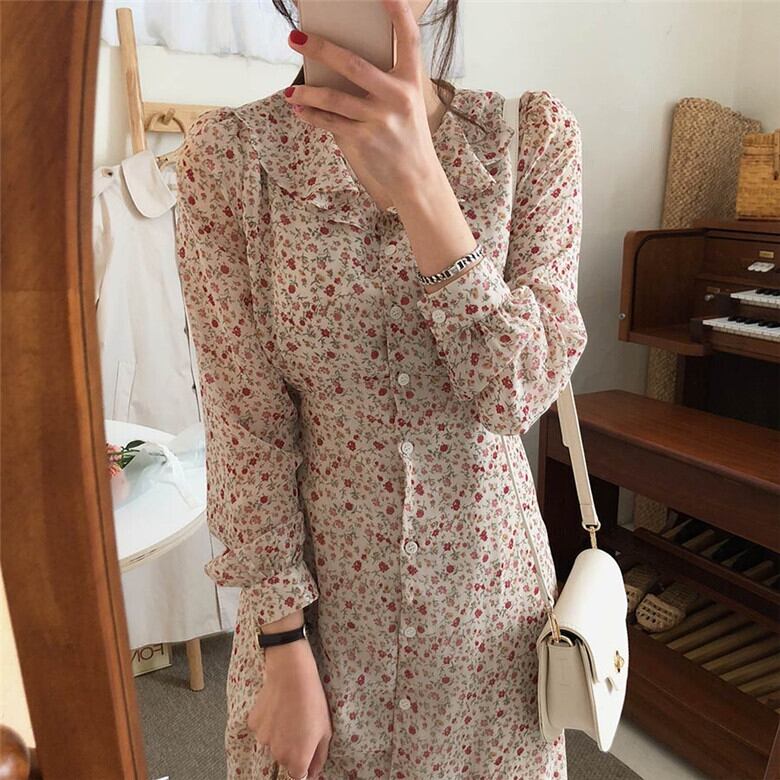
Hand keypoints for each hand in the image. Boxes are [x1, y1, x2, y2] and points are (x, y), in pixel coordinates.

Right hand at [247, 639, 331, 779]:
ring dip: (279, 734)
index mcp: (297, 759)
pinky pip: (262, 729)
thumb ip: (319, 757)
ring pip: (272, 743)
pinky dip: (268, 722)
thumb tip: (313, 774)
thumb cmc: (313, 701)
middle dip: (292, 747)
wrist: (292, 675)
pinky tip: (277, 707)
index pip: (298, 775)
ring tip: (289, 713)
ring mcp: (263, 740)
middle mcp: (277, 755)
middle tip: (300, 724)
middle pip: (284, 758)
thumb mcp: (325, 731)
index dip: (304, 763)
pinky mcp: (254, 724)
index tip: (307, 749)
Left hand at [284, 0, 441, 204]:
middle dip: (320, 49)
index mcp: (411, 82)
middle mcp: (397, 98)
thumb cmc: (406, 136)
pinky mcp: (364, 141)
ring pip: (334, 98)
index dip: (397, 12)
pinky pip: (330, 123)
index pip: (409, 39)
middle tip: (295, 38)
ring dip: (307, 92)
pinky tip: (299, 108)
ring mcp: (379, 120)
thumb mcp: (406, 104)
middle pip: (353, 65)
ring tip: (291, 90)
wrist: (416, 179)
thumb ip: (383, 83)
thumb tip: (338, 63)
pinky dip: (311, 115)